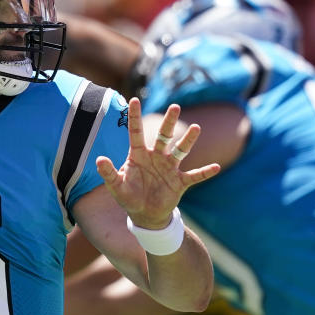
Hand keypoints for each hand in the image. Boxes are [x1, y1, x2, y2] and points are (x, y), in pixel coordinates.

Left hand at [96, 98, 219, 228]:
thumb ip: (108, 173)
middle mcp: (156, 157)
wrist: (145, 214)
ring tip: (196, 128)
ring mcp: (169, 168)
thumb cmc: (129, 197)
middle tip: (175, 107)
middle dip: (169, 122)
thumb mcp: (116, 186)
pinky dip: (205, 172)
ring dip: (188, 141)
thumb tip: (98, 159)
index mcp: (138, 155)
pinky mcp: (180, 182)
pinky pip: (195, 176)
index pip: (136, 132)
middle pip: (164, 136)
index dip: (135, 117)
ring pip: (181, 151)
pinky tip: (216, 167)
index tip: (134, 99)